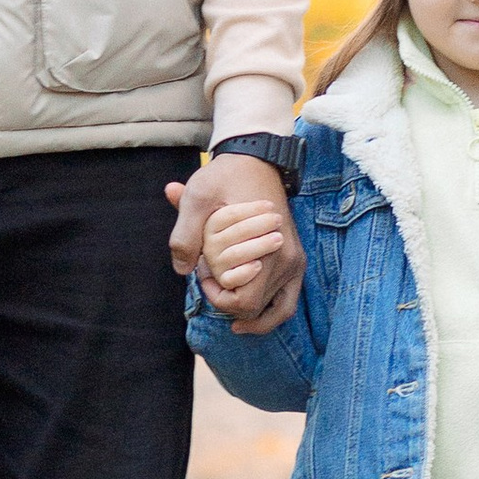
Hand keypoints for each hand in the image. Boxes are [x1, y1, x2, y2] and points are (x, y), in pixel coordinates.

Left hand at [165, 156, 303, 333]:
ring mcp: (295, 261)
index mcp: (270, 248)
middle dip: (227, 301)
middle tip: (207, 277)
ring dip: (247, 311)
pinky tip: (246, 320)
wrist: (256, 158)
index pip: (244, 301)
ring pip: (275, 310)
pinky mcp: (295, 260)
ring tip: (224, 307)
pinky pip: (288, 302)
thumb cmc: (226, 176)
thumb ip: (185, 233)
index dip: (217, 296)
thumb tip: (182, 270)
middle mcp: (288, 260)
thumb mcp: (198, 196)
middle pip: (256, 308)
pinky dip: (269, 315)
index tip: (202, 271)